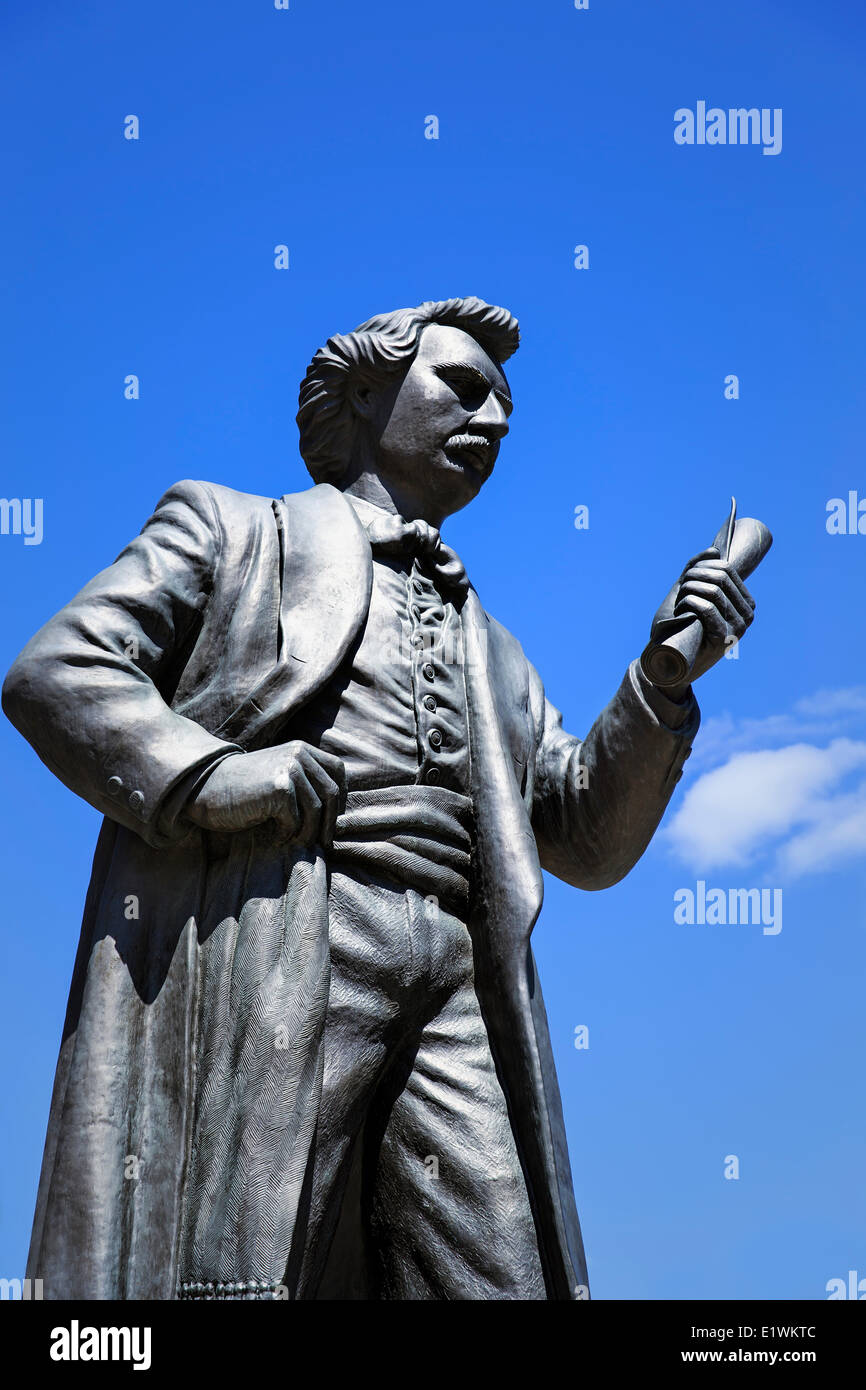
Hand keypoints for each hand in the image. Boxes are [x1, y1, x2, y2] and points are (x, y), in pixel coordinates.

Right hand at [185, 741, 346, 846]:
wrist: (206, 787)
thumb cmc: (243, 789)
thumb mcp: (278, 775)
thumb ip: (304, 781)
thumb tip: (336, 812)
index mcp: (302, 749)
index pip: (337, 772)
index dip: (339, 799)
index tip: (330, 821)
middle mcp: (298, 754)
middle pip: (332, 794)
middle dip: (329, 823)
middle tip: (322, 844)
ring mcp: (289, 769)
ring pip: (316, 811)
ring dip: (308, 833)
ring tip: (296, 843)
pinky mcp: (279, 788)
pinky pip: (296, 821)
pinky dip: (288, 835)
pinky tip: (275, 838)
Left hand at [649, 546, 755, 695]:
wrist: (671, 664)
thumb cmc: (681, 628)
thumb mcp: (689, 595)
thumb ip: (698, 571)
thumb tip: (714, 550)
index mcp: (745, 603)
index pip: (727, 569)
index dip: (702, 565)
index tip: (686, 576)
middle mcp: (747, 616)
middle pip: (720, 577)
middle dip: (694, 576)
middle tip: (680, 588)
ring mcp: (738, 629)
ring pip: (713, 591)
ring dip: (689, 590)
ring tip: (679, 601)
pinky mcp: (724, 640)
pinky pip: (707, 608)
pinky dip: (689, 603)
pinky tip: (681, 610)